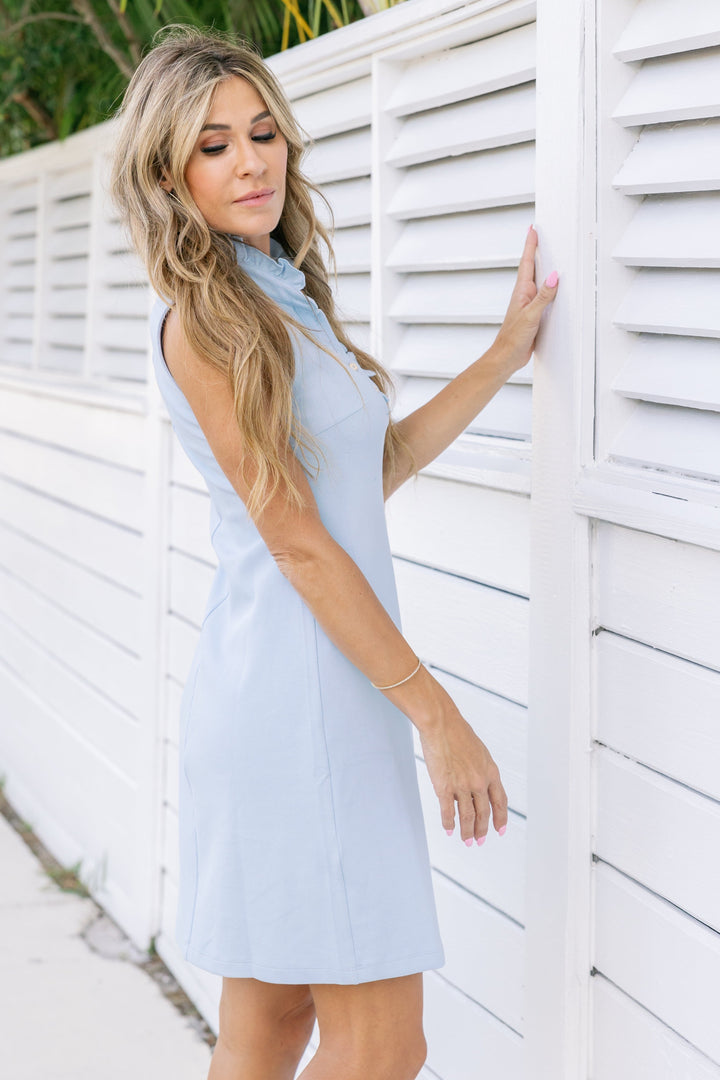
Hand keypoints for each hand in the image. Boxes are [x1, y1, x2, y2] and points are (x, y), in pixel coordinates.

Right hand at [418, 709, 508, 845]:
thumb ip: (480, 770)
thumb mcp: (478, 751)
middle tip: (480, 841)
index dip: (501, 818)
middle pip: (484, 813)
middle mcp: (479, 781)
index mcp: (490, 771)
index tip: (500, 830)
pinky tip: (449, 830)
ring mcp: (462, 786)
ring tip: (467, 841)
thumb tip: (475, 786)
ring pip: (468, 816)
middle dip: (482, 829)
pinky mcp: (444, 787)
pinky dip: (449, 823)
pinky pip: (448, 811)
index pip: (500, 801)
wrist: (441, 724)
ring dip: (467, 832)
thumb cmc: (457, 733)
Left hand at [492, 225, 558, 374]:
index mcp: (522, 291)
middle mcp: (524, 295)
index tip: (533, 229)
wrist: (507, 356)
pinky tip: (550, 286)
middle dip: (535, 250)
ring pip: (537, 280)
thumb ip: (543, 296)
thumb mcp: (531, 315)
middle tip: (538, 234)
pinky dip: (547, 286)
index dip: (530, 245)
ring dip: (541, 266)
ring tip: (545, 252)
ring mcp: (528, 303)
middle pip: (532, 267)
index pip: (527, 262)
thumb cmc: (513, 338)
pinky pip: (542, 294)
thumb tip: (554, 276)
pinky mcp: (533, 313)